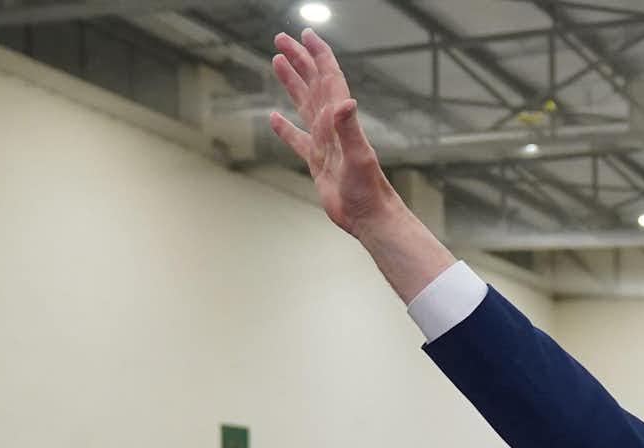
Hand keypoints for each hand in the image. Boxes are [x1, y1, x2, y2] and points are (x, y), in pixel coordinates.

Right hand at [270, 29, 406, 236]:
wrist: (369, 217)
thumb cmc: (368, 189)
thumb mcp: (358, 156)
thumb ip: (349, 128)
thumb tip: (345, 101)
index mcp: (341, 119)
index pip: (329, 77)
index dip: (318, 54)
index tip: (305, 34)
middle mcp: (332, 126)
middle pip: (313, 84)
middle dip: (299, 60)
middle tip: (280, 38)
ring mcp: (324, 143)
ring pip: (303, 104)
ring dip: (292, 82)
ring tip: (278, 61)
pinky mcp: (317, 162)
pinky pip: (297, 140)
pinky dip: (284, 128)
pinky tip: (274, 118)